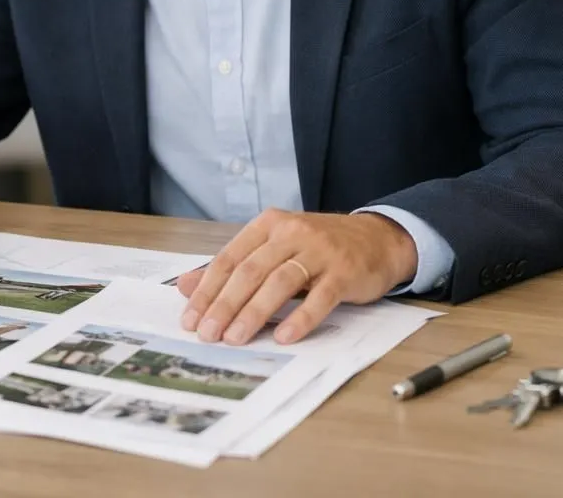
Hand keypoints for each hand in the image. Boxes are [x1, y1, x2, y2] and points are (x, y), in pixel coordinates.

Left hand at [175, 209, 417, 345]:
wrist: (378, 239)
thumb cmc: (318, 248)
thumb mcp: (274, 249)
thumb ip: (233, 268)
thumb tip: (184, 286)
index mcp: (268, 225)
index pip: (229, 258)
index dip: (206, 290)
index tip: (190, 319)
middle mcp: (291, 232)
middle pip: (250, 271)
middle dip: (224, 305)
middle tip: (207, 335)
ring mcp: (320, 251)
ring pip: (280, 282)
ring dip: (254, 313)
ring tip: (235, 338)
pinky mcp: (345, 271)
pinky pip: (320, 297)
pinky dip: (301, 318)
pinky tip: (284, 337)